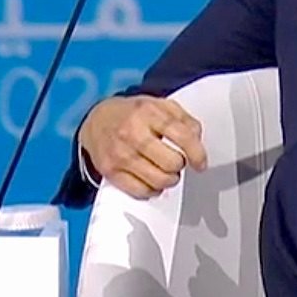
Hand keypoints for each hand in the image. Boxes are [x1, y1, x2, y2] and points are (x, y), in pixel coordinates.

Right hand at [78, 95, 209, 199]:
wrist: (97, 120)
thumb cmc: (131, 114)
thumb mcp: (160, 105)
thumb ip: (184, 119)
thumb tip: (196, 139)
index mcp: (148, 113)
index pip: (182, 136)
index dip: (197, 153)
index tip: (200, 162)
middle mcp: (132, 133)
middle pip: (172, 163)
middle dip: (179, 165)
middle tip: (175, 160)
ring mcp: (120, 154)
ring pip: (159, 181)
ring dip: (168, 179)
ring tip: (164, 170)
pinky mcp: (111, 171)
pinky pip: (142, 191)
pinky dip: (152, 189)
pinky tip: (151, 179)